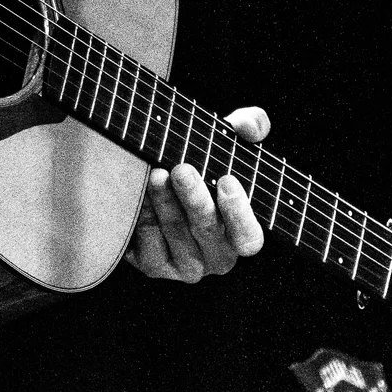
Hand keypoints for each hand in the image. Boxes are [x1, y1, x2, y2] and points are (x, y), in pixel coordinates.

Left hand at [124, 105, 269, 281]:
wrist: (159, 186)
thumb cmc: (205, 168)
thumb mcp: (226, 145)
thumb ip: (247, 129)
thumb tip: (252, 126)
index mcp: (240, 235)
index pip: (248, 237)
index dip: (239, 212)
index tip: (227, 180)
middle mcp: (216, 256)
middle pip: (207, 229)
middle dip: (195, 198)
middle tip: (181, 169)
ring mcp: (186, 264)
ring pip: (175, 232)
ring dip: (165, 201)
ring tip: (155, 173)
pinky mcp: (154, 265)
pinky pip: (148, 243)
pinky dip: (144, 215)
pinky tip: (139, 191)